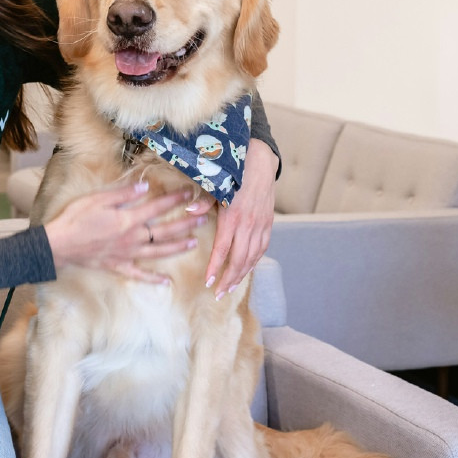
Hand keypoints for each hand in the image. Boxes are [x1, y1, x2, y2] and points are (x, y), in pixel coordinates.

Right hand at [44, 181, 205, 283]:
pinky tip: (167, 282)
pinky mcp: (118, 266)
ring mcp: (127, 254)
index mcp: (128, 219)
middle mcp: (132, 238)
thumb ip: (123, 193)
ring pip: (159, 252)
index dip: (175, 200)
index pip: (158, 207)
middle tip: (204, 219)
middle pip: (165, 231)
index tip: (190, 194)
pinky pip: (140, 274)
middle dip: (186, 224)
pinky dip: (154, 279)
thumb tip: (145, 187)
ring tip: (194, 243)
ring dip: (178, 247)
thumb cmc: (75, 219)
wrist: (58, 245)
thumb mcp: (97, 199)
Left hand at [205, 140, 276, 298]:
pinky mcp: (268, 224)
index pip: (222, 249)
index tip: (207, 282)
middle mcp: (248, 225)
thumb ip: (203, 202)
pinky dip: (254, 262)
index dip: (215, 268)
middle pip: (239, 260)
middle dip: (228, 279)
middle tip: (218, 293)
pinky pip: (262, 248)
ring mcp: (260, 226)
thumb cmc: (233, 174)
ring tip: (230, 287)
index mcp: (232, 217)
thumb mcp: (215, 186)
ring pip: (252, 257)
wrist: (260, 163)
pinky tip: (246, 269)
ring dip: (241, 275)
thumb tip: (189, 211)